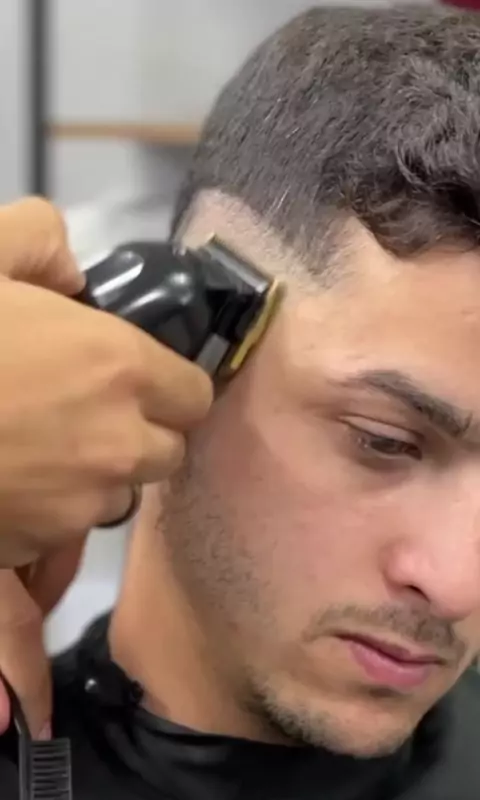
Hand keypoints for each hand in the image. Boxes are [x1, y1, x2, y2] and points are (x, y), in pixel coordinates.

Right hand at [0, 196, 212, 734]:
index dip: (172, 387)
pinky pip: (68, 530)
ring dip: (99, 478)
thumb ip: (41, 242)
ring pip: (121, 495)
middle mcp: (120, 443)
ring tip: (47, 452)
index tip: (140, 382)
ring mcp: (83, 502)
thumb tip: (71, 272)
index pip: (196, 395)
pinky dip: (51, 511)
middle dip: (142, 435)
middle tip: (89, 415)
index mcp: (121, 367)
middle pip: (168, 452)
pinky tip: (14, 481)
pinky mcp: (42, 543)